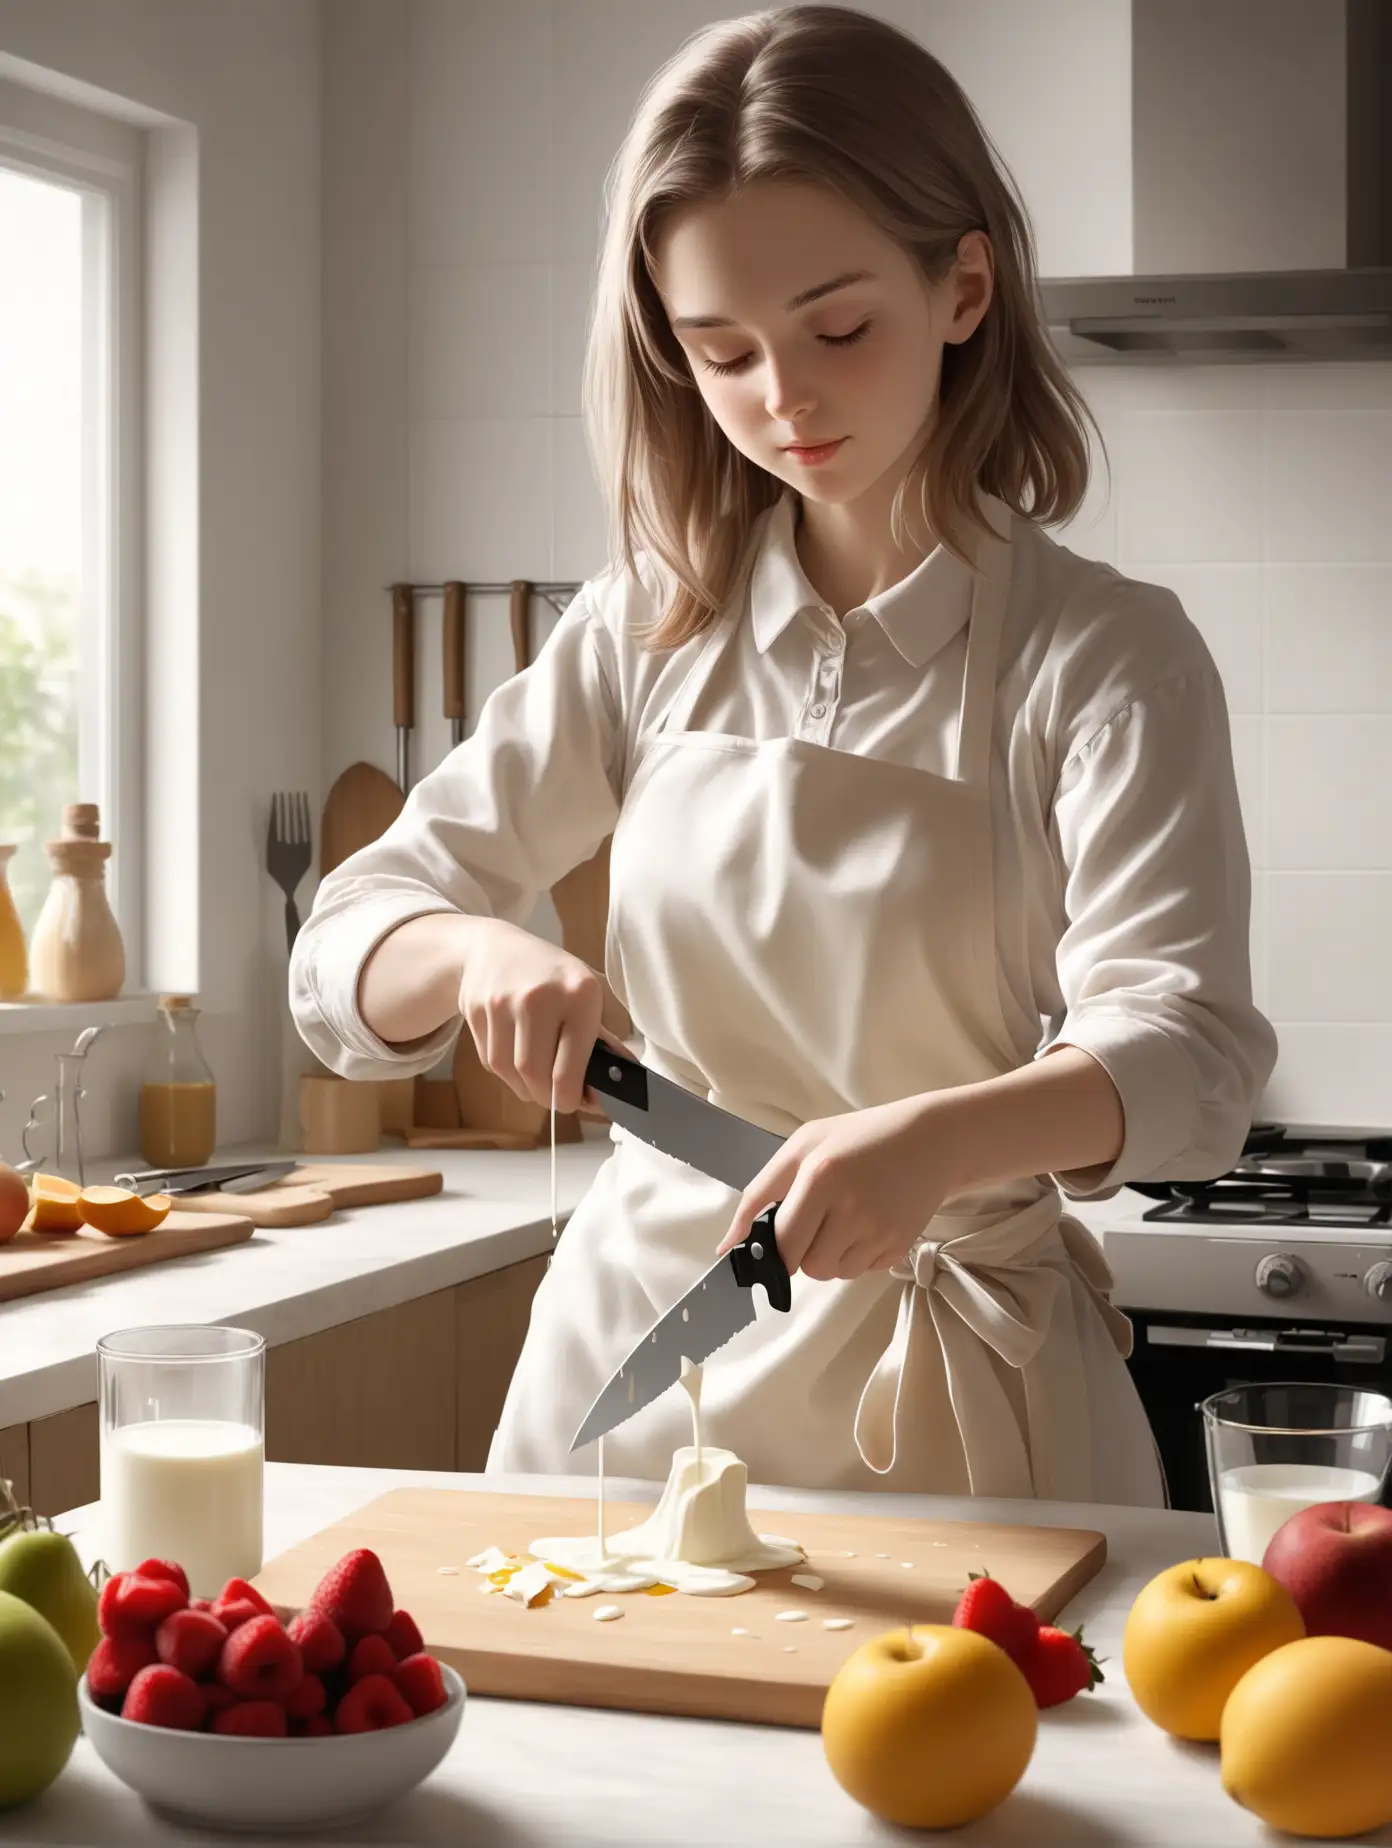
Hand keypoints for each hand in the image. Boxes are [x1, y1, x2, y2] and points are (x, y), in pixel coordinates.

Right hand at [456, 918, 621, 1115]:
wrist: (493, 948)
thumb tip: (619, 1083)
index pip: (569, 1071)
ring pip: (510, 1073)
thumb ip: (605, 1040)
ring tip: (538, 1077)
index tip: (577, 1102)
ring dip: (525, 1087)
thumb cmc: (553, 977)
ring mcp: (502, 1003)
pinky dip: (506, 1072)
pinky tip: (516, 1055)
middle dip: (548, 1098)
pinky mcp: (475, 1011)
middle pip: (535, 1076)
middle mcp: (539, 998)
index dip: (573, 1099)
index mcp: (579, 994)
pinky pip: (491, 1062)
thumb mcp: (589, 995)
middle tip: (557, 1097)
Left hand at [715, 1098, 961, 1279]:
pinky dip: (857, 1256)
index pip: (782, 1243)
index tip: (780, 1237)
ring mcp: (879, 1231)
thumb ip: (759, 1194)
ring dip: (830, 1255)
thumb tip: (728, 1244)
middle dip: (803, 1252)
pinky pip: (862, 1271)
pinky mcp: (899, 1246)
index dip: (775, 1247)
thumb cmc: (859, 1137)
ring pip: (834, 1273)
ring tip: (844, 1219)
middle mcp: (851, 1208)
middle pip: (808, 1267)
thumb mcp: (804, 1145)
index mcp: (821, 1177)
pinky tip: (867, 1224)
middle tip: (817, 1220)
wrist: (931, 1140)